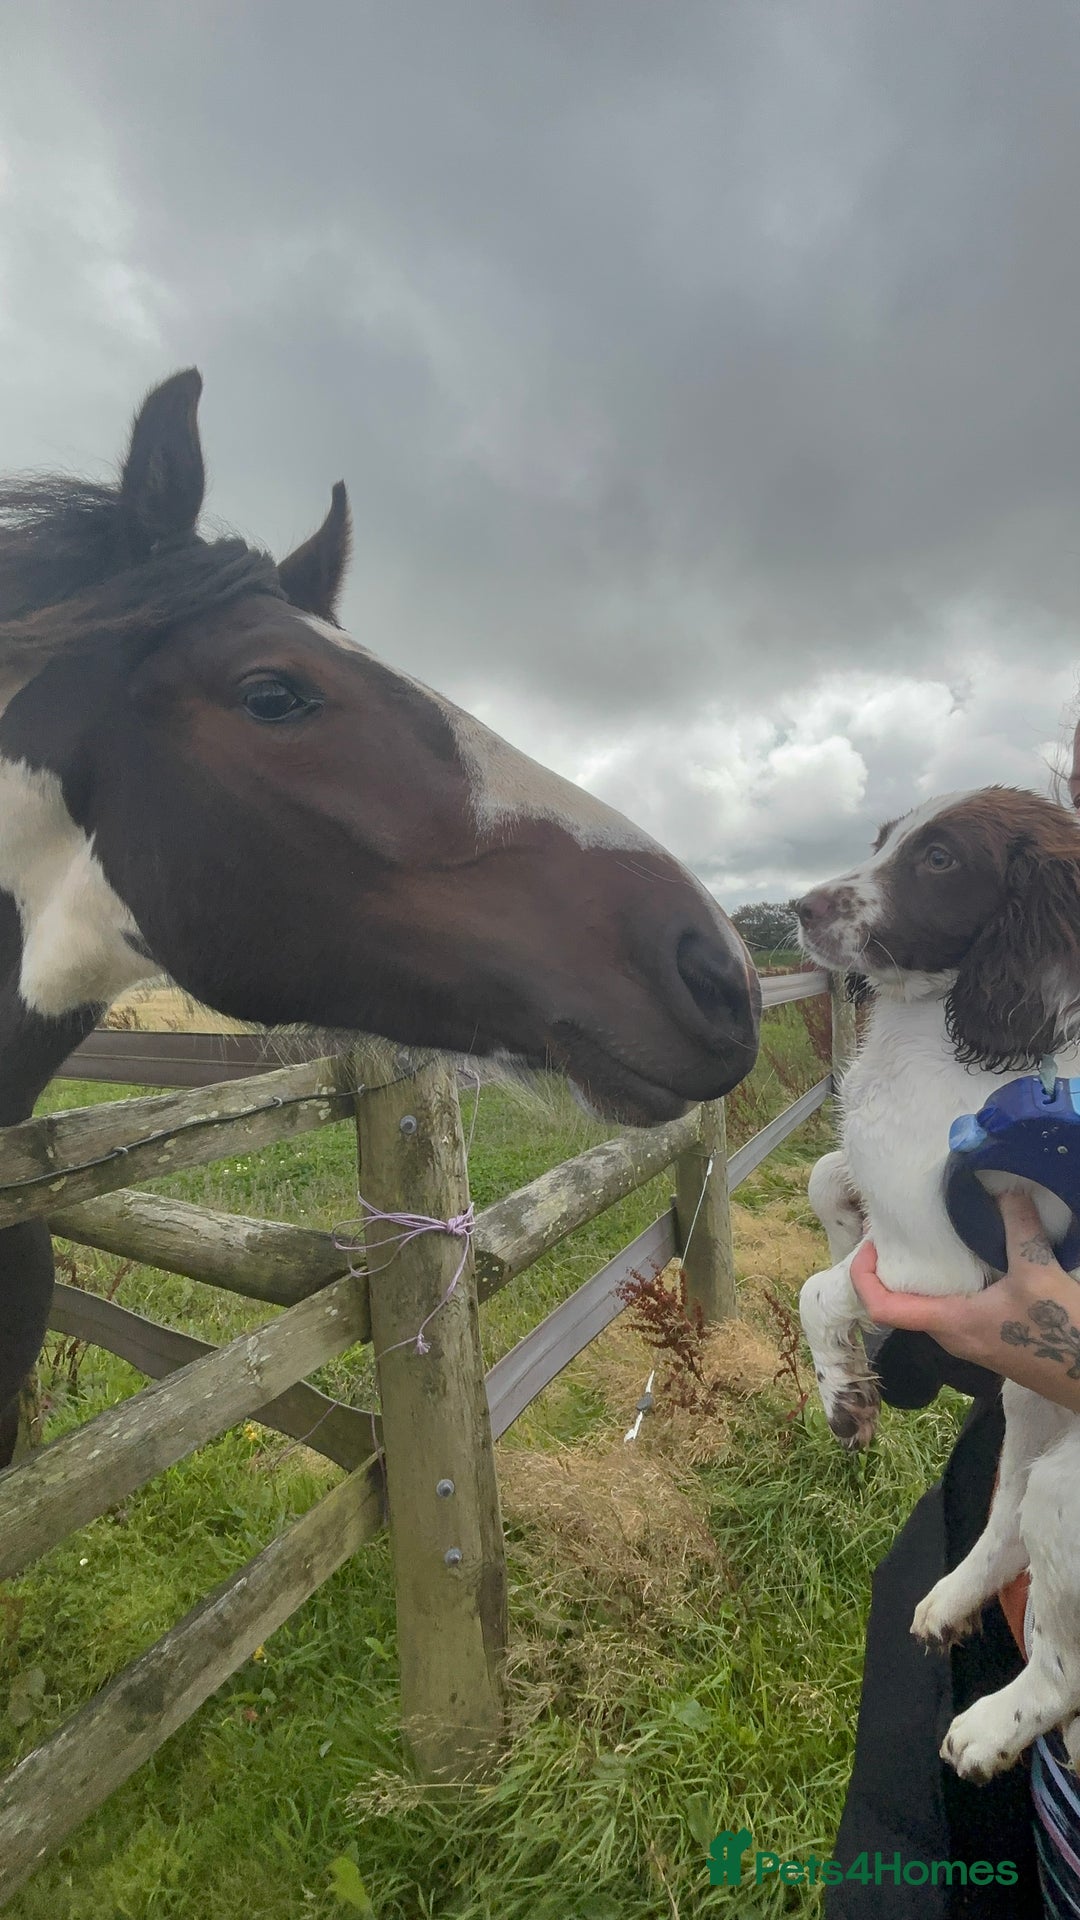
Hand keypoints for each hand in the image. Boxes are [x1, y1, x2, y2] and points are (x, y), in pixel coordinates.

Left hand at [850, 1192, 1079, 1411]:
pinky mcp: (990, 1341)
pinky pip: (954, 1310)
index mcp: (951, 1323)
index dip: (864, 1277)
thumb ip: (1019, 1227)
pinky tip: (970, 1260)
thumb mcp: (1039, 1274)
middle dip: (890, 1269)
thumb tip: (1006, 1190)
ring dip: (920, 1277)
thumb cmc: (1061, 1335)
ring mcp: (971, 1342)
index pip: (882, 1309)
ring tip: (929, 1239)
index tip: (869, 1244)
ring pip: (928, 1308)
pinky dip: (948, 1285)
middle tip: (898, 1231)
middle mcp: (952, 1337)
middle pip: (900, 1305)